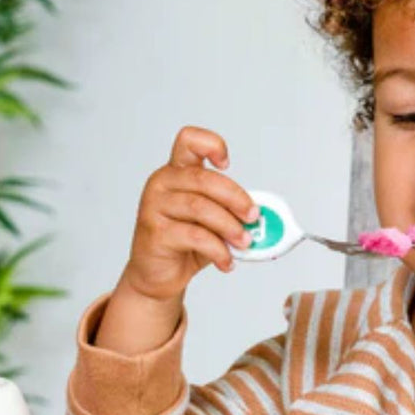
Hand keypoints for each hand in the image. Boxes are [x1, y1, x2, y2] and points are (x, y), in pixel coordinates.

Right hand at [119, 126, 258, 304]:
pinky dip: (218, 250)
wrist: (158, 275)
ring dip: (230, 226)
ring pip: (200, 208)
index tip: (227, 165)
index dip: (212, 145)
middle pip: (204, 178)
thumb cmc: (185, 242)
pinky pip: (194, 236)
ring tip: (244, 242)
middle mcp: (162, 182)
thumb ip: (229, 209)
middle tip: (253, 216)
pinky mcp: (155, 231)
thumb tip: (260, 213)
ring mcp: (154, 206)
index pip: (189, 140)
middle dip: (235, 198)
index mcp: (176, 171)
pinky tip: (226, 262)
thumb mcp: (212, 220)